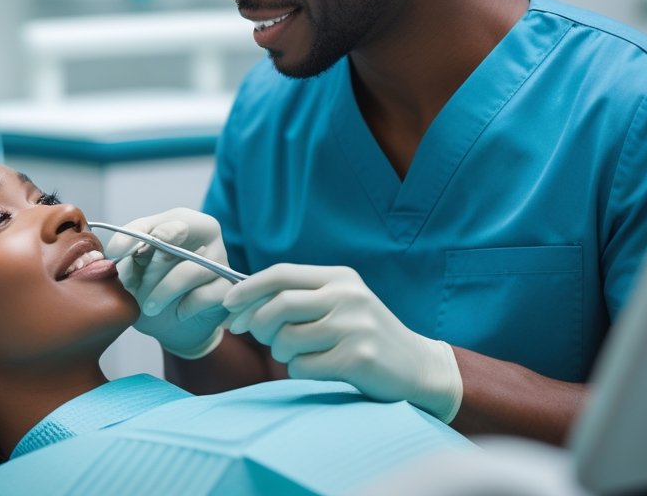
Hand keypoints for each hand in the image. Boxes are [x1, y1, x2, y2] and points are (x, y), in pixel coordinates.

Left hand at [105, 208, 230, 358]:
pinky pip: (205, 294)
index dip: (132, 236)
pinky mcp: (228, 287)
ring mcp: (220, 259)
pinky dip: (186, 306)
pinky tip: (179, 312)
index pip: (154, 221)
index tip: (115, 253)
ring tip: (149, 307)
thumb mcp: (134, 270)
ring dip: (163, 291)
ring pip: (190, 268)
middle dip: (152, 263)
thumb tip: (109, 253)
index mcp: (181, 220)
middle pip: (178, 231)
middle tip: (136, 286)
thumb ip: (126, 255)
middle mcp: (205, 233)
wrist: (174, 326)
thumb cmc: (152, 288)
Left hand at [223, 264, 461, 421]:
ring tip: (302, 355)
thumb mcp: (338, 304)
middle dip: (258, 324)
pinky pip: (303, 367)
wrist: (418, 367)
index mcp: (339, 277)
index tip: (228, 305)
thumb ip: (299, 298)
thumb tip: (239, 302)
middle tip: (260, 338)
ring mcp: (354, 326)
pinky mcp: (357, 358)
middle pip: (278, 305)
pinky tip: (321, 369)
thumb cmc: (364, 336)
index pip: (280, 274)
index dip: (247, 289)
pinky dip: (301, 372)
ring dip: (282, 353)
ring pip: (287, 339)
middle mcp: (347, 296)